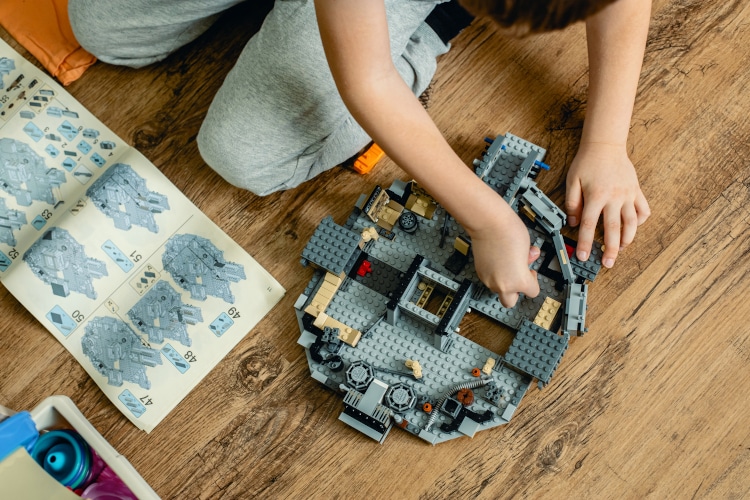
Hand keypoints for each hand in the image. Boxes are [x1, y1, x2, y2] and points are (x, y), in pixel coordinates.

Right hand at [467, 203, 540, 307]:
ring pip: (498, 290)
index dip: (533, 281)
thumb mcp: (528, 248)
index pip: (532, 292)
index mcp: (519, 281)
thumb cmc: (508, 232)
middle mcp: (502, 284)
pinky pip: (489, 279)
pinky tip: (497, 260)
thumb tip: (527, 260)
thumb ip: (528, 260)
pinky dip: (494, 273)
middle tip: (517, 277)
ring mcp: (489, 279)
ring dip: (504, 281)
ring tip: (507, 263)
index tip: (530, 271)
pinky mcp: (480, 272)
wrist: (488, 223)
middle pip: (510, 301)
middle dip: (515, 292)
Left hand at [565, 142, 649, 267]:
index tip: (584, 256)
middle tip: (608, 263)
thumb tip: (574, 223)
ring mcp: (628, 195)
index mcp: (596, 196)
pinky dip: (641, 221)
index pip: (590, 225)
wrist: (605, 144)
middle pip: (614, 229)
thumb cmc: (587, 162)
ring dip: (628, 239)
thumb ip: (572, 204)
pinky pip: (643, 209)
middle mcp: (614, 198)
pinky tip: (633, 228)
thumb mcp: (572, 181)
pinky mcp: (636, 191)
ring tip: (622, 250)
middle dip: (611, 249)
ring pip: (632, 222)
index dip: (586, 243)